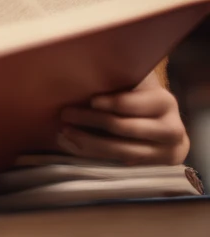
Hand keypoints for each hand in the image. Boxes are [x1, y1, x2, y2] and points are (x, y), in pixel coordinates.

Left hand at [56, 69, 188, 165]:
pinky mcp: (151, 168)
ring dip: (89, 141)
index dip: (112, 102)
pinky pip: (119, 163)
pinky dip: (95, 154)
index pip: (133, 104)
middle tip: (65, 113)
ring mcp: (164, 152)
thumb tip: (84, 67)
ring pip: (121, 150)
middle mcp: (171, 129)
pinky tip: (76, 145)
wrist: (164, 129)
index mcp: (164, 102)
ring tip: (65, 131)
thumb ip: (119, 79)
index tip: (90, 100)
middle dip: (91, 120)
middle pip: (125, 128)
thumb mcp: (136, 85)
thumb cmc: (139, 99)